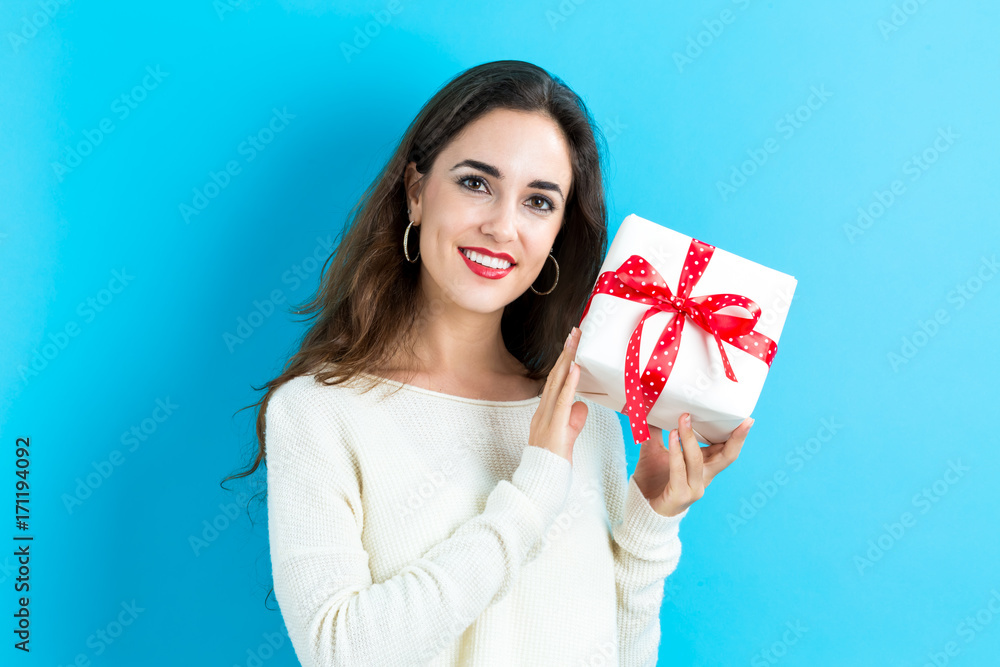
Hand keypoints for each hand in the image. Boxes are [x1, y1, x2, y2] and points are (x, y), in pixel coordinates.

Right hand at [528, 326, 587, 464]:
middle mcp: (543, 410)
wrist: (540, 480)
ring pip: (557, 383)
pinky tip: (575, 368)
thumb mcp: (567, 435)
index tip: (571, 344)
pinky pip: (563, 401)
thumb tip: (582, 405)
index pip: (555, 381)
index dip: (563, 361)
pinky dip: (569, 383)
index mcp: (545, 411)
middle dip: (565, 352)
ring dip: (566, 360)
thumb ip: (574, 419)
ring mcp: (547, 417)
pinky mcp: (555, 426)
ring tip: (574, 341)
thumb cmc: (552, 461)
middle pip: (555, 375)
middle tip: (574, 332)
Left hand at [632, 413, 752, 516]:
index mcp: (703, 467)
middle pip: (726, 457)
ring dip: (690, 437)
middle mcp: (703, 478)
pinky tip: (672, 435)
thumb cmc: (651, 479)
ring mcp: (694, 488)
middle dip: (735, 438)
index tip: (746, 420)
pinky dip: (676, 451)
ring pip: (697, 459)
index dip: (737, 437)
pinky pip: (679, 469)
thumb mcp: (655, 451)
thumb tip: (654, 408)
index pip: (726, 451)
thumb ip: (658, 432)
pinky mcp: (680, 495)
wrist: (640, 507)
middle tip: (742, 421)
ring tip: (684, 418)